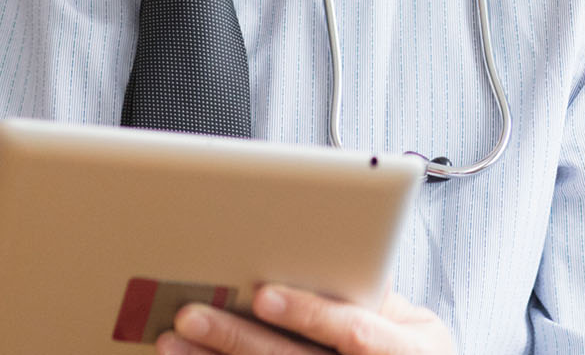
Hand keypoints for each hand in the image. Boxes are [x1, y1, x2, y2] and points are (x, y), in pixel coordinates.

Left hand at [156, 285, 454, 354]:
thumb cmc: (407, 351)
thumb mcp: (412, 324)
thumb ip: (372, 290)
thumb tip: (328, 241)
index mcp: (407, 351)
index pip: (354, 334)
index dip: (309, 314)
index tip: (263, 294)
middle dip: (238, 339)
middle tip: (191, 314)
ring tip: (172, 340)